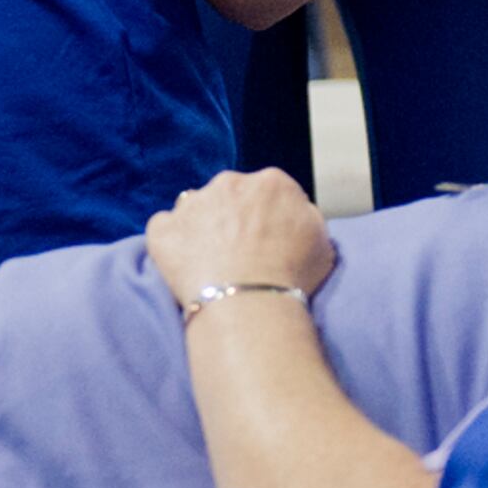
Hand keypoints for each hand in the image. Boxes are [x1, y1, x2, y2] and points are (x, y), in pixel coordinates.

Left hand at [145, 168, 335, 307]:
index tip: (266, 239)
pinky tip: (185, 266)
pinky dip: (172, 244)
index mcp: (272, 183)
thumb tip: (296, 212)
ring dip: (200, 227)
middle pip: (229, 194)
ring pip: (194, 208)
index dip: (266, 216)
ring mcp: (193, 204)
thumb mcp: (323, 243)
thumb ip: (306, 217)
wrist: (249, 303)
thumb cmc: (292, 277)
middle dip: (231, 217)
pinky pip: (164, 229)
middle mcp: (230, 183)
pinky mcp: (164, 229)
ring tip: (210, 262)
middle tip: (237, 253)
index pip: (268, 191)